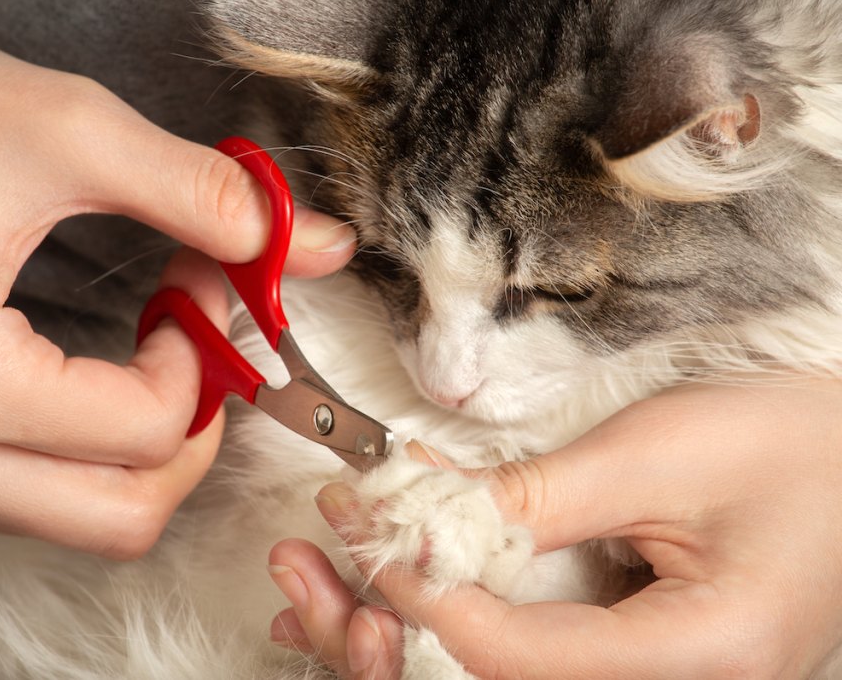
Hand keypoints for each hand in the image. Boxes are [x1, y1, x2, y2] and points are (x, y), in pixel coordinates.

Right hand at [0, 0, 353, 557]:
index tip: (202, 283)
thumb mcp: (61, 130)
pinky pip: (6, 498)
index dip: (204, 352)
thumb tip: (317, 244)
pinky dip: (64, 452)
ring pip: (65, 520)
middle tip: (194, 351)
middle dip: (187, 436)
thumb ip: (204, 195)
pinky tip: (70, 378)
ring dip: (129, 448)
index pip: (148, 431)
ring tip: (138, 354)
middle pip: (118, 518)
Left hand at [269, 378, 841, 677]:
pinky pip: (527, 648)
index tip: (358, 527)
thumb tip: (426, 520)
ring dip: (403, 628)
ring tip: (321, 580)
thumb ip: (537, 498)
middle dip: (385, 632)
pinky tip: (394, 592)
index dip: (420, 592)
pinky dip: (452, 616)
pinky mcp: (632, 650)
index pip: (515, 654)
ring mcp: (652, 678)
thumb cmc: (793, 444)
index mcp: (699, 660)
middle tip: (308, 567)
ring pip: (501, 673)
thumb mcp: (659, 457)